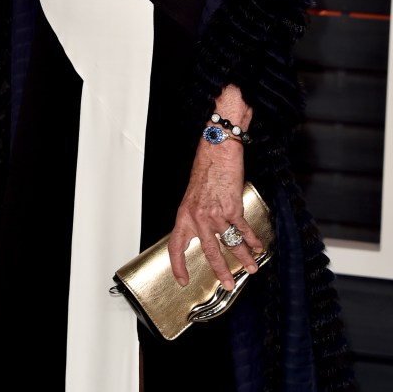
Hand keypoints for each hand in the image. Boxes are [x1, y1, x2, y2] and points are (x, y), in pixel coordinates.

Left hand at [166, 144, 263, 290]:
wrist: (216, 151)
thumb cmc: (205, 170)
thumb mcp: (192, 196)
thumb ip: (195, 216)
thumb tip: (202, 233)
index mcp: (184, 215)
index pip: (176, 246)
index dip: (177, 265)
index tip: (182, 280)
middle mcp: (198, 217)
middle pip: (210, 252)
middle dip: (221, 271)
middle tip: (228, 284)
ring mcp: (216, 213)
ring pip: (231, 243)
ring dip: (244, 258)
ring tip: (251, 268)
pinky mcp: (232, 207)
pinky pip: (244, 229)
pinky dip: (253, 240)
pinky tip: (258, 247)